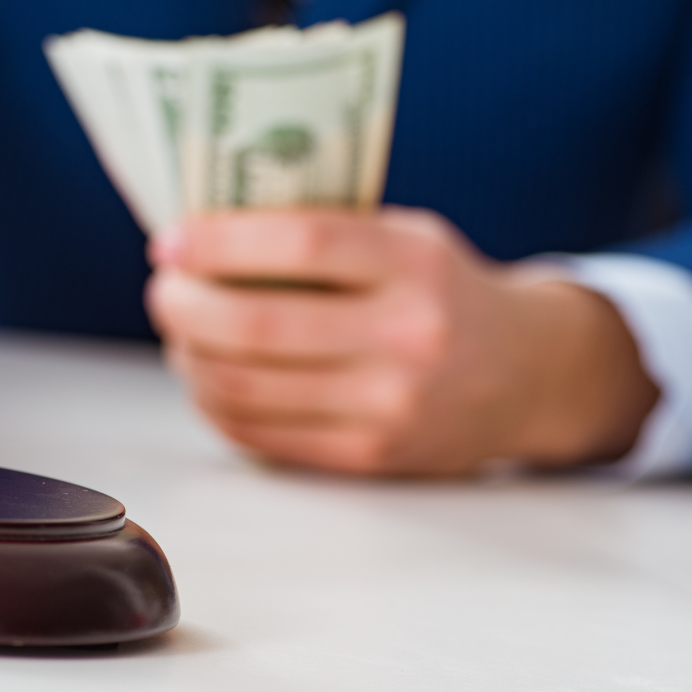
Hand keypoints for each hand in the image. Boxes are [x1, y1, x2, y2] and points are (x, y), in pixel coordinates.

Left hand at [146, 207, 658, 475]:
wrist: (527, 376)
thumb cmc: (446, 293)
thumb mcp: (409, 238)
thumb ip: (326, 234)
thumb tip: (206, 237)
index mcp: (416, 263)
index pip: (302, 245)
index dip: (221, 242)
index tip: (170, 242)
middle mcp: (407, 337)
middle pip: (257, 325)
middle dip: (185, 306)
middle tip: (164, 291)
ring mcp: (388, 406)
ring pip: (244, 387)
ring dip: (190, 358)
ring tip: (181, 334)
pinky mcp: (368, 457)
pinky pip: (260, 435)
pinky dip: (216, 405)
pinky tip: (208, 380)